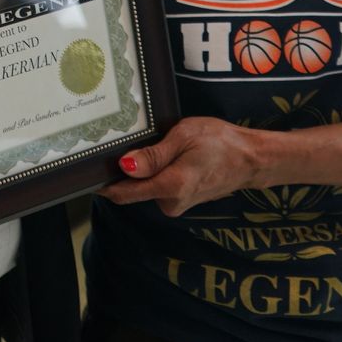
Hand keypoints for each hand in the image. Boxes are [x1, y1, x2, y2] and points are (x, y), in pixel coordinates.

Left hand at [101, 117, 261, 216]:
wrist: (251, 159)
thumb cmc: (220, 141)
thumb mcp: (184, 136)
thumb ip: (153, 154)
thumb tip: (125, 166)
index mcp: (170, 186)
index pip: (125, 193)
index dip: (105, 184)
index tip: (89, 171)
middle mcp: (171, 203)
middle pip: (134, 188)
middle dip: (129, 169)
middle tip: (129, 141)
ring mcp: (178, 204)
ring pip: (147, 186)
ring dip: (146, 170)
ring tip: (160, 145)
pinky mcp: (183, 201)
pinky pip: (160, 187)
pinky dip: (158, 174)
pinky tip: (170, 156)